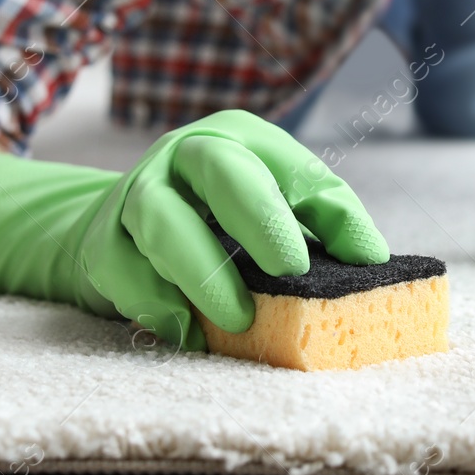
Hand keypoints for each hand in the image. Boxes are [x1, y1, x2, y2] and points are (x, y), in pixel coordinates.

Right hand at [78, 109, 389, 346]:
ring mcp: (138, 193)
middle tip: (291, 270)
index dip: (334, 210)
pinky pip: (124, 271)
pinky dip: (156, 305)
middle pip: (223, 173)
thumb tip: (371, 259)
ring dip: (202, 272)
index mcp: (241, 140)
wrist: (120, 222)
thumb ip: (320, 220)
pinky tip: (187, 334)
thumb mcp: (272, 202)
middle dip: (260, 219)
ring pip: (162, 220)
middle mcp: (187, 154)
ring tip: (237, 320)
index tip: (363, 258)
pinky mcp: (103, 240)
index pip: (297, 169)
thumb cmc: (216, 216)